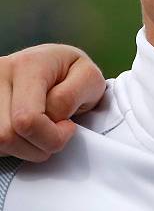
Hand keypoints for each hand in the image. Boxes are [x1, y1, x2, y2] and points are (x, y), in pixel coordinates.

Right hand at [0, 44, 105, 161]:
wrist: (55, 63)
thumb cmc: (72, 72)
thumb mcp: (88, 77)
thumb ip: (70, 98)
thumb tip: (51, 119)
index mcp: (28, 65)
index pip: (27, 119)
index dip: (54, 135)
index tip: (69, 126)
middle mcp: (1, 74)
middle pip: (8, 135)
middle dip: (38, 145)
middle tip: (55, 132)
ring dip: (24, 147)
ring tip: (40, 130)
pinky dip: (12, 145)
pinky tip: (25, 131)